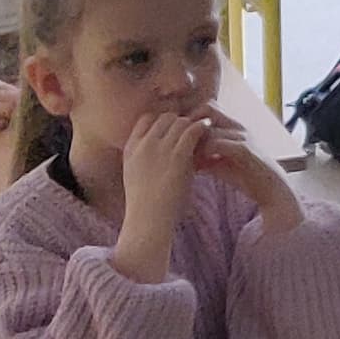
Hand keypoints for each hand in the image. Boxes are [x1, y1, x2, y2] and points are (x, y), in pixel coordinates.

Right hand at [114, 107, 208, 277]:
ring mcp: (159, 149)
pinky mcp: (177, 156)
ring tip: (204, 126)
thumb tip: (160, 149)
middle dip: (180, 120)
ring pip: (180, 121)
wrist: (148, 220)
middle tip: (193, 126)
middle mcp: (143, 145)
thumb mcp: (136, 175)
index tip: (174, 126)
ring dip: (192, 123)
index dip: (162, 119)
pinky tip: (209, 128)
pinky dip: (202, 126)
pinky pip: (193, 129)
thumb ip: (144, 158)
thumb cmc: (147, 204)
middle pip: (164, 117)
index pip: (146, 119)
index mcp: (130, 149)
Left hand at [192, 114, 301, 231]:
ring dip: (193, 143)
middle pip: (208, 107)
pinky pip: (216, 143)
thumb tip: (185, 154)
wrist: (272, 188)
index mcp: (233, 127)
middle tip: (182, 145)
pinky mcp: (244, 150)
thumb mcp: (222, 161)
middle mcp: (238, 127)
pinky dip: (203, 154)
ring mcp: (242, 136)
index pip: (208, 106)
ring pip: (208, 128)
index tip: (181, 138)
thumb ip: (206, 154)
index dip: (192, 118)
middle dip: (191, 124)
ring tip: (188, 160)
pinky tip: (199, 168)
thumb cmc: (247, 175)